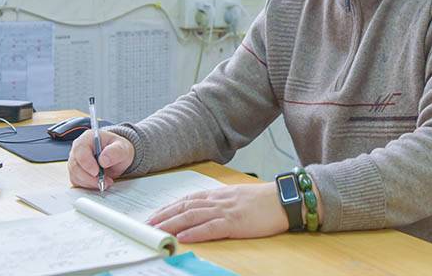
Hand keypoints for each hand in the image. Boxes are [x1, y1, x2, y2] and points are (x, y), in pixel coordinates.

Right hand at [67, 129, 134, 189]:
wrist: (118, 157)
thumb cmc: (119, 149)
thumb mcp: (123, 148)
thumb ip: (115, 152)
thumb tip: (103, 160)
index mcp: (88, 138)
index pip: (80, 150)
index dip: (87, 163)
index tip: (97, 172)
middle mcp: (78, 148)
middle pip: (75, 165)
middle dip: (89, 177)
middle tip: (104, 181)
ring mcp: (75, 161)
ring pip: (75, 175)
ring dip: (90, 182)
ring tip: (106, 181)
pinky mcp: (76, 172)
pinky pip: (77, 181)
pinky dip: (88, 185)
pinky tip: (99, 182)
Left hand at [146, 182, 287, 242]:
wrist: (285, 198)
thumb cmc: (264, 201)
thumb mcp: (238, 197)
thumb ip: (221, 202)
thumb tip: (205, 210)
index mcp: (219, 194)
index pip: (187, 199)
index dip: (169, 207)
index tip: (154, 215)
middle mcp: (219, 200)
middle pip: (185, 207)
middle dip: (164, 216)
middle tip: (146, 225)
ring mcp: (226, 211)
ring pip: (192, 216)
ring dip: (172, 224)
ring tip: (157, 231)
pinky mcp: (235, 223)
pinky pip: (211, 227)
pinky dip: (195, 232)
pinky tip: (183, 237)